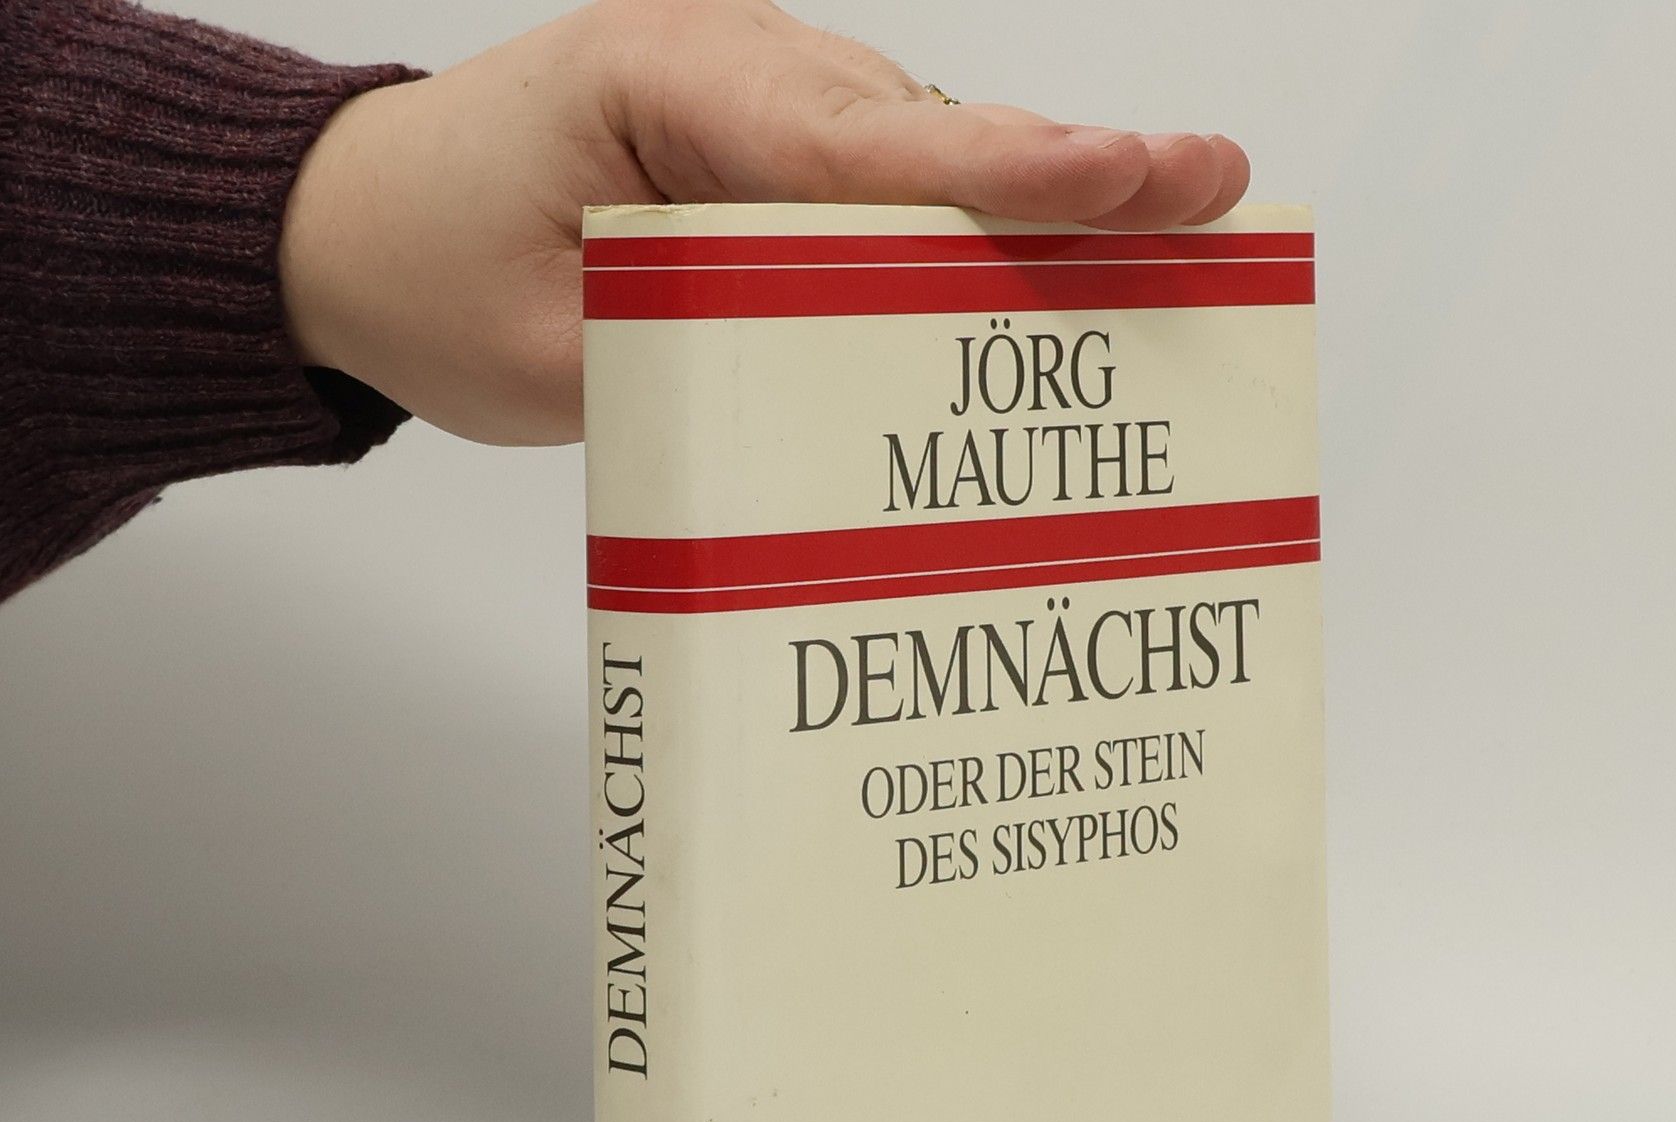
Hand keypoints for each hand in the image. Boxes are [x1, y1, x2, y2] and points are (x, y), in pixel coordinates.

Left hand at [279, 0, 1250, 445]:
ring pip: (927, 158)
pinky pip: (894, 192)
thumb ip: (696, 354)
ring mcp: (764, 113)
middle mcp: (738, 76)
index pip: (858, 140)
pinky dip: (976, 237)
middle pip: (927, 134)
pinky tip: (1065, 281)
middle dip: (1073, 171)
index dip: (1002, 170)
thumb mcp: (551, 348)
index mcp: (668, 84)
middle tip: (1214, 190)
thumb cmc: (433, 271)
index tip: (1123, 176)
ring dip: (1042, 211)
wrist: (358, 227)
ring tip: (1186, 236)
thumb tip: (851, 388)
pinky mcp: (775, 164)